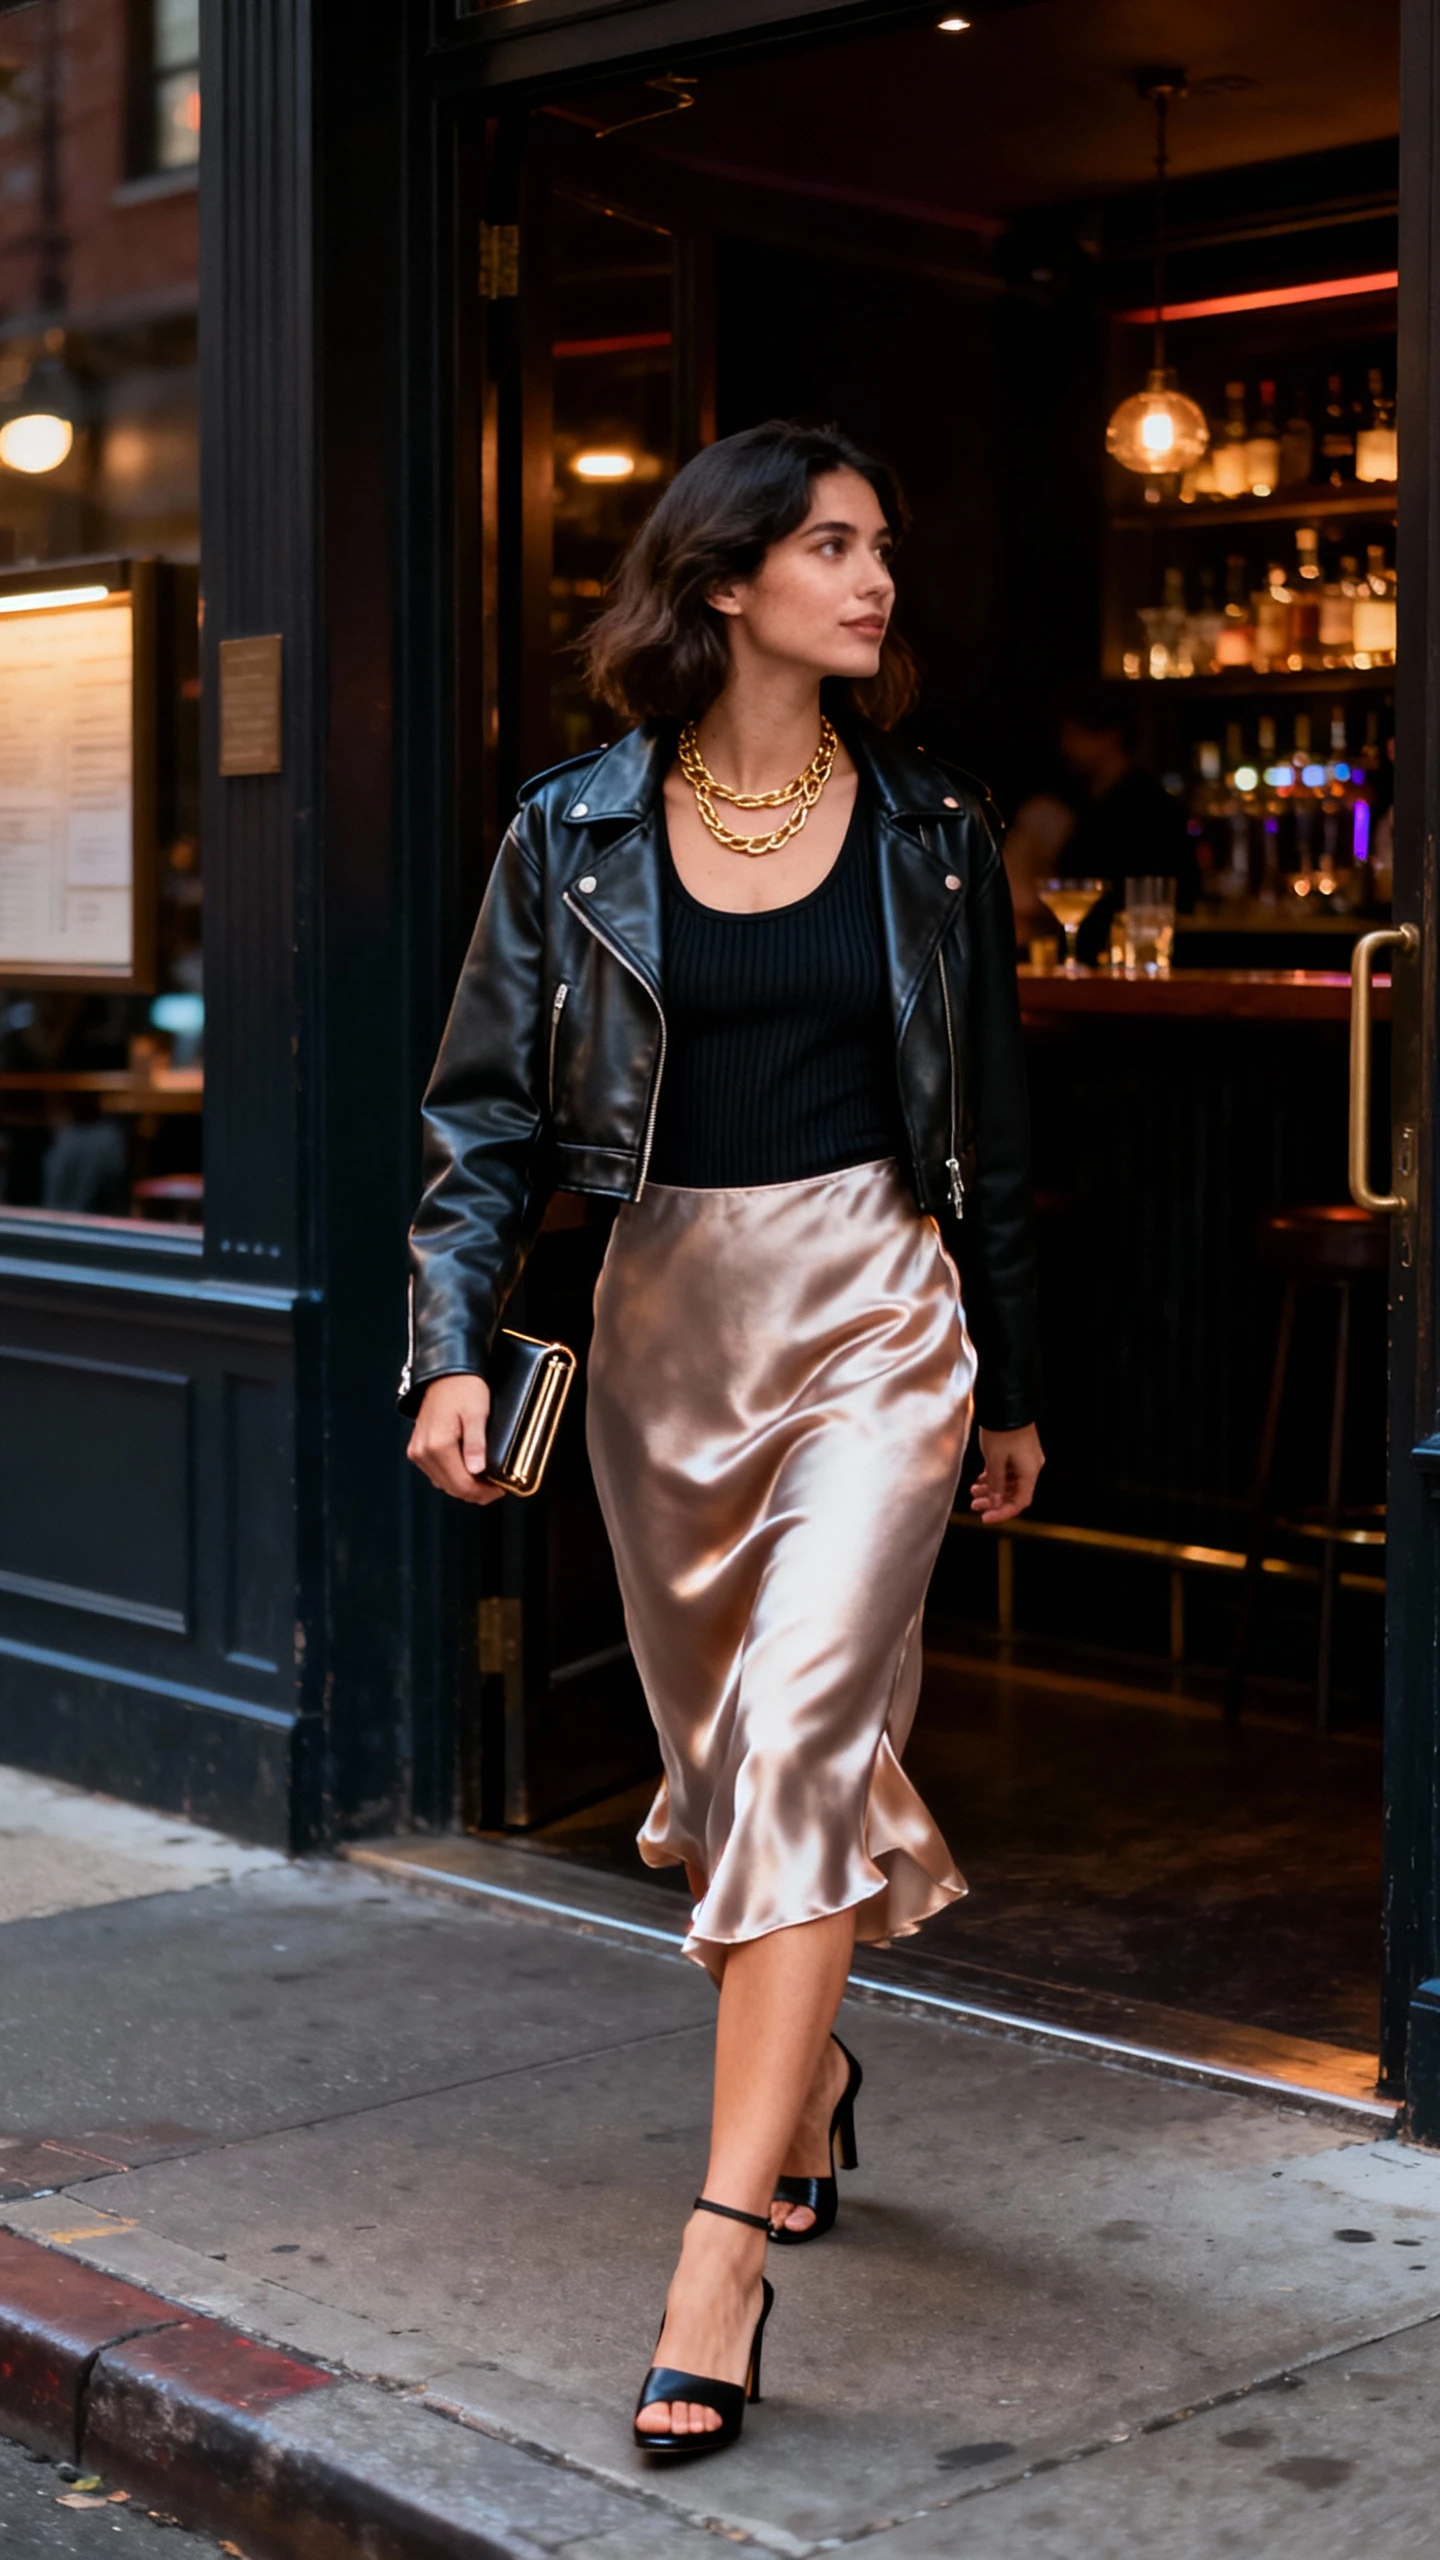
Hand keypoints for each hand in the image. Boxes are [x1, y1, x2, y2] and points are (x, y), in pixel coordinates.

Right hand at [406, 1375, 505, 1504]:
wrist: (446, 1372)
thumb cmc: (463, 1388)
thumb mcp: (477, 1414)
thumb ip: (476, 1444)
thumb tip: (477, 1471)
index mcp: (438, 1445)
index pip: (462, 1485)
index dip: (483, 1493)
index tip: (500, 1490)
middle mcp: (423, 1451)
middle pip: (451, 1488)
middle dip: (475, 1493)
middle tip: (495, 1489)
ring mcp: (418, 1451)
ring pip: (443, 1483)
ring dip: (463, 1486)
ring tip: (485, 1481)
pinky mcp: (418, 1448)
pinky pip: (435, 1472)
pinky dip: (452, 1476)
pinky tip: (468, 1470)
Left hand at [969, 1422, 1043, 1524]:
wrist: (1005, 1402)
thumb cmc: (1001, 1429)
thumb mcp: (994, 1460)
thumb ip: (996, 1484)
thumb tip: (995, 1502)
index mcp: (1030, 1471)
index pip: (1019, 1502)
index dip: (1002, 1512)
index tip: (985, 1517)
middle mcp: (1031, 1467)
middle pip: (1014, 1493)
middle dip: (993, 1501)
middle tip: (975, 1505)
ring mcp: (1025, 1459)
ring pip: (1009, 1483)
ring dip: (992, 1489)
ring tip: (973, 1491)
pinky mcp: (1018, 1451)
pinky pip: (1007, 1471)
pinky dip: (994, 1477)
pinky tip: (980, 1479)